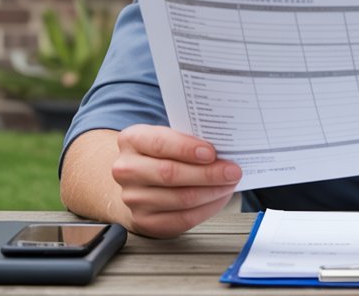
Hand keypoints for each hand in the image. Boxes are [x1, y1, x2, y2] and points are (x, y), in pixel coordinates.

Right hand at [110, 125, 240, 237]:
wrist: (138, 183)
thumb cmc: (160, 155)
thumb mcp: (168, 137)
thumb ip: (189, 139)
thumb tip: (224, 147)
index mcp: (132, 140)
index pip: (159, 143)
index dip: (187, 148)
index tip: (212, 152)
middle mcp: (127, 169)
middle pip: (170, 173)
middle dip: (208, 173)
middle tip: (232, 171)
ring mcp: (133, 198)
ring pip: (181, 198)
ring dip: (212, 192)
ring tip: (229, 184)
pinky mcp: (144, 221)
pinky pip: (183, 219)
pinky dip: (208, 208)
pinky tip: (219, 198)